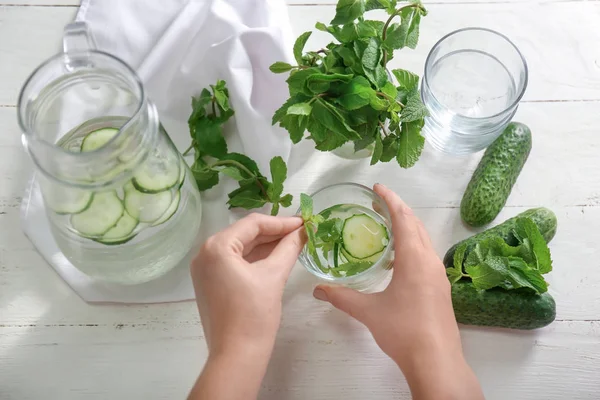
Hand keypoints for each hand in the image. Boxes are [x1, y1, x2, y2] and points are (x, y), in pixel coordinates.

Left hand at [191, 213, 304, 355]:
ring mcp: (205, 269)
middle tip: (302, 231)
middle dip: (274, 233)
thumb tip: (303, 231)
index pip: (253, 224)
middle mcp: (205, 254)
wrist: (236, 355)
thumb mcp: (274, 276)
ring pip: (241, 248)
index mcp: (216, 247)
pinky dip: (255, 259)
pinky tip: (277, 257)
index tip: (304, 222)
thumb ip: (289, 248)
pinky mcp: (210, 283)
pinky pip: (235, 262)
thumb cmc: (254, 315)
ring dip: (266, 245)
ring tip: (294, 242)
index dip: (281, 222)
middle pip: (245, 234)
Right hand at [313, 184, 483, 399]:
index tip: (377, 187)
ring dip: (406, 227)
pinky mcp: (440, 287)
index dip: (390, 199)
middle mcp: (430, 261)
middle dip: (398, 209)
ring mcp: (438, 274)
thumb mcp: (368, 312)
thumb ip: (342, 297)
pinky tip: (396, 260)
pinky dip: (412, 246)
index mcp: (414, 259)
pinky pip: (426, 255)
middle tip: (377, 202)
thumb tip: (318, 290)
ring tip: (385, 226)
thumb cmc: (404, 331)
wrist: (436, 360)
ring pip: (423, 240)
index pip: (403, 218)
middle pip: (416, 224)